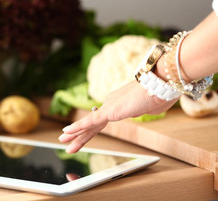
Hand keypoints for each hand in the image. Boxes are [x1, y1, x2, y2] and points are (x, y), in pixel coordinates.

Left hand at [58, 81, 177, 152]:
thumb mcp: (150, 106)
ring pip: (88, 124)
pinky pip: (90, 122)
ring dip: (76, 135)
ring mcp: (109, 107)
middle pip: (92, 123)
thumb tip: (145, 109)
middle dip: (79, 134)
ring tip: (63, 141)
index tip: (85, 133)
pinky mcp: (109, 111)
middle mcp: (111, 103)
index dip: (91, 128)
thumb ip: (144, 109)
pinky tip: (67, 132)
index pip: (101, 119)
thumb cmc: (160, 93)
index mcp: (119, 103)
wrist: (161, 84)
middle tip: (66, 140)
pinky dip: (78, 127)